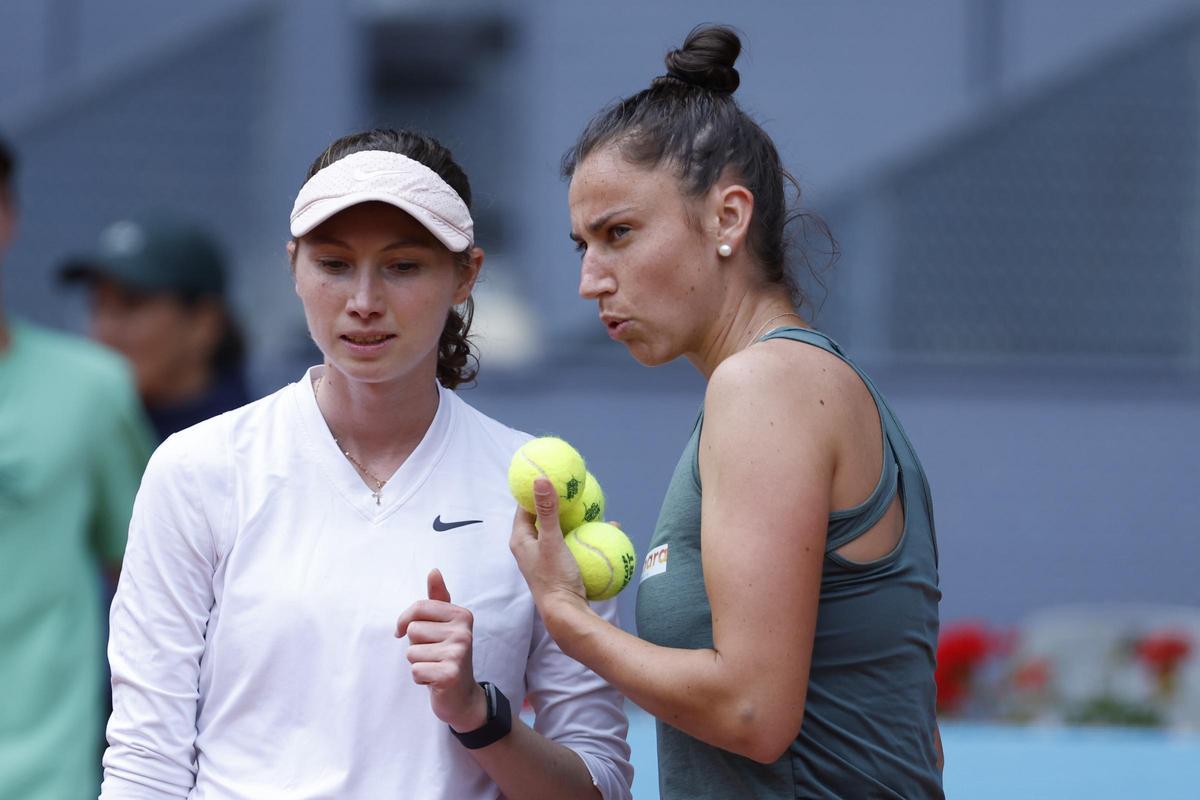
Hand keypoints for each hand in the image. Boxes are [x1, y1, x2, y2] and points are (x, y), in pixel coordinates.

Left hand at [395, 569, 486, 731]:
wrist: (462, 695)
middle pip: (413, 630)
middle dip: (415, 645)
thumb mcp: (443, 624)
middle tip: (432, 654)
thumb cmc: (446, 655)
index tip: (406, 631)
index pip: (418, 608)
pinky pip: (416, 671)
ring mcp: (459, 653)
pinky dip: (420, 678)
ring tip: (434, 666)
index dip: (405, 622)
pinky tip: (435, 679)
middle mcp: (463, 632)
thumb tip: (434, 571)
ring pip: (411, 652)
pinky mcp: (451, 674)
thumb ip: (438, 598)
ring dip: (418, 662)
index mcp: (461, 615)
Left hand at [509, 478, 588, 617]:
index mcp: (521, 539)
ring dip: (574, 518)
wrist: (565, 613)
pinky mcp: (561, 566)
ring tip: (591, 505)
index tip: (549, 475)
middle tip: (574, 488)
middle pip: (543, 517)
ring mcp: (546, 558)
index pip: (524, 507)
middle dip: (559, 502)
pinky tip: (605, 528)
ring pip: (560, 530)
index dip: (533, 490)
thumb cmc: (554, 577)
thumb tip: (541, 479)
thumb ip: (547, 510)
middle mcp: (530, 548)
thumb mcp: (552, 540)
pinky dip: (585, 535)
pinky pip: (573, 544)